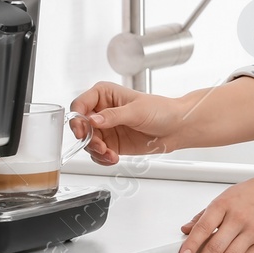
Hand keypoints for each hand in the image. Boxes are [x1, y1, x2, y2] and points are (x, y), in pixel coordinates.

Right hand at [69, 82, 185, 164]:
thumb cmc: (161, 110)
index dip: (77, 118)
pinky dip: (102, 158)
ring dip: (96, 151)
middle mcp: (102, 111)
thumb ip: (113, 115)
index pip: (80, 105)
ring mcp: (106, 128)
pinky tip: (113, 157)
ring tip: (109, 154)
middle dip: (88, 139)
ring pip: (87, 142)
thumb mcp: (136, 110)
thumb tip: (93, 120)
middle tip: (100, 146)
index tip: (81, 131)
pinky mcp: (111, 143)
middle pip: (80, 127)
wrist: (176, 128)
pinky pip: (97, 153)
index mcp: (104, 94)